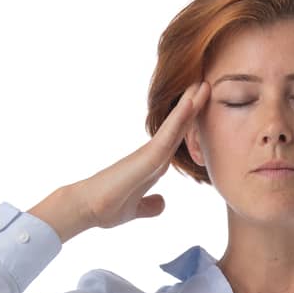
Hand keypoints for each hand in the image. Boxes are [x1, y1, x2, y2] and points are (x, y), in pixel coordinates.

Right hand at [72, 80, 209, 229]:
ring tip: (203, 82)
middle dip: (194, 106)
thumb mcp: (136, 208)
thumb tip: (162, 203)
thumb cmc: (106, 207)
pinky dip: (179, 120)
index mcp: (153, 166)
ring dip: (189, 105)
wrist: (86, 209)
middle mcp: (152, 156)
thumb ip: (149, 205)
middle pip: (178, 128)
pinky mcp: (145, 158)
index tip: (204, 106)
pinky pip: (167, 137)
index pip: (176, 141)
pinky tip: (191, 103)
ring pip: (174, 126)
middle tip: (207, 83)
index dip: (191, 124)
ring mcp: (148, 154)